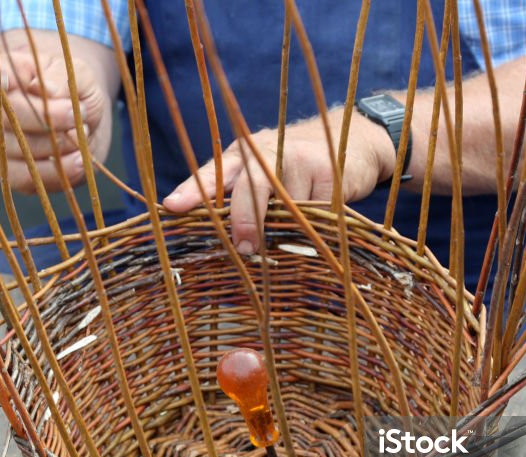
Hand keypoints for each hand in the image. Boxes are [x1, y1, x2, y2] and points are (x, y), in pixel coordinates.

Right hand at [0, 29, 113, 192]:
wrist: (83, 122)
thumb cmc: (75, 91)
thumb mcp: (77, 74)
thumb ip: (61, 78)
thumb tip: (43, 89)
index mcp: (1, 76)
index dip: (0, 80)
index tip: (20, 83)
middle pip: (6, 117)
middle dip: (47, 118)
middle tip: (78, 115)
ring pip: (17, 150)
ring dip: (56, 148)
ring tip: (83, 138)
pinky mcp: (8, 171)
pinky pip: (24, 178)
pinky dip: (55, 173)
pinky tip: (79, 162)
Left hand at [162, 112, 396, 253]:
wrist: (353, 140)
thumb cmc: (295, 167)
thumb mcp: (262, 175)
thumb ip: (240, 199)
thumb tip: (225, 245)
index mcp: (241, 156)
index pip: (212, 173)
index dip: (192, 190)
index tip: (172, 207)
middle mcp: (266, 152)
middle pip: (250, 188)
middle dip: (245, 219)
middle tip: (245, 247)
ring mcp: (298, 160)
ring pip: (286, 210)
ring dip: (289, 228)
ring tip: (298, 223)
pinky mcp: (328, 172)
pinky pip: (315, 212)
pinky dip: (315, 223)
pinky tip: (320, 214)